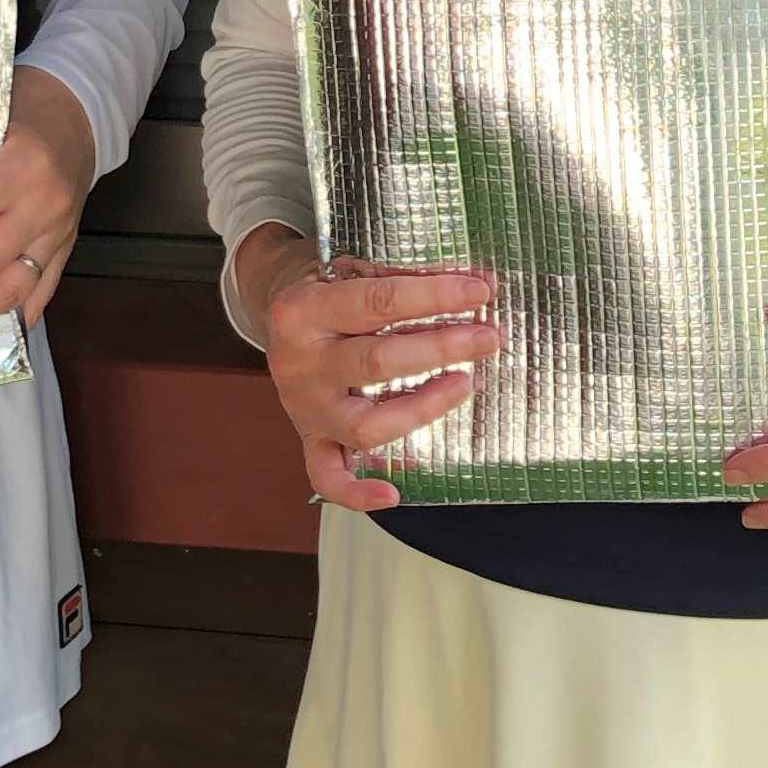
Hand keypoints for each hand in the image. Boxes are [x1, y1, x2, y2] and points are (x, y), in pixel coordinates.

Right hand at [239, 226, 496, 511]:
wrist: (280, 323)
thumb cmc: (330, 295)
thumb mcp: (354, 272)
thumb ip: (408, 280)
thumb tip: (479, 284)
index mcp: (305, 310)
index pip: (379, 301)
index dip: (434, 296)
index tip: (480, 291)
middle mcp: (300, 363)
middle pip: (377, 361)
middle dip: (440, 348)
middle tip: (487, 338)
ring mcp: (305, 408)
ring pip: (364, 425)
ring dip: (422, 408)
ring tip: (465, 384)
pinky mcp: (310, 439)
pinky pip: (327, 476)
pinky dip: (356, 494)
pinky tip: (393, 495)